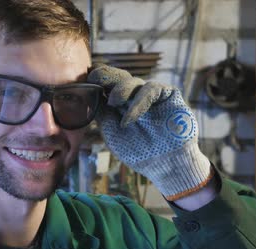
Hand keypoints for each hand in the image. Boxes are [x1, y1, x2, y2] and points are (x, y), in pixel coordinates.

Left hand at [87, 64, 212, 199]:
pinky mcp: (169, 94)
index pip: (107, 83)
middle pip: (119, 76)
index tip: (86, 81)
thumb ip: (101, 112)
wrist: (163, 165)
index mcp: (120, 102)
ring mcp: (151, 94)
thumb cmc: (137, 151)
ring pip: (133, 81)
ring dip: (121, 89)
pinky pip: (151, 89)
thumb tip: (86, 94)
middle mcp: (135, 95)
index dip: (97, 78)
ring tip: (112, 103)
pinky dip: (138, 102)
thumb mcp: (111, 131)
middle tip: (94, 78)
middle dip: (105, 76)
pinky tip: (129, 118)